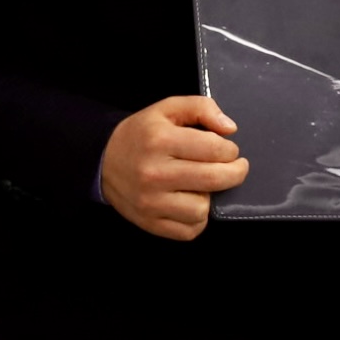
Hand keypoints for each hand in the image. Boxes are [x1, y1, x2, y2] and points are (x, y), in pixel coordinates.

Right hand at [99, 96, 247, 240]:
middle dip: (235, 173)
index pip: (214, 149)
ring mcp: (150, 202)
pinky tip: (192, 201)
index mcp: (160, 140)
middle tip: (236, 167)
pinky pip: (188, 231)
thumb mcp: (167, 108)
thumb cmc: (142, 133)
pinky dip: (197, 219)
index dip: (231, 149)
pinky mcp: (149, 223)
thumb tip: (230, 129)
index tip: (229, 149)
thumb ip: (202, 108)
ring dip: (210, 196)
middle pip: (214, 179)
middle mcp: (154, 173)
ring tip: (202, 184)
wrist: (102, 161)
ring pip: (202, 209)